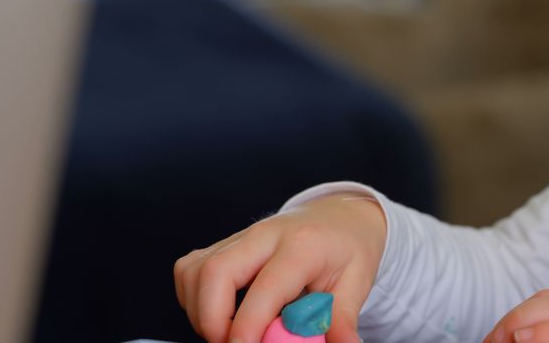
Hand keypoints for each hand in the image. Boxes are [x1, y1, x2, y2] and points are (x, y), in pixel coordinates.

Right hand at [174, 193, 386, 342]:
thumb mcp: (357, 282)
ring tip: (228, 332)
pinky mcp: (223, 244)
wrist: (338, 217)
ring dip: (200, 312)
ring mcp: (240, 237)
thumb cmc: (347, 249)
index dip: (249, 325)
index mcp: (302, 246)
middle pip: (216, 272)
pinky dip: (193, 298)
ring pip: (196, 270)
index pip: (266, 287)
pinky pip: (190, 269)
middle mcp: (265, 236)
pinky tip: (219, 313)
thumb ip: (342, 318)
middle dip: (212, 320)